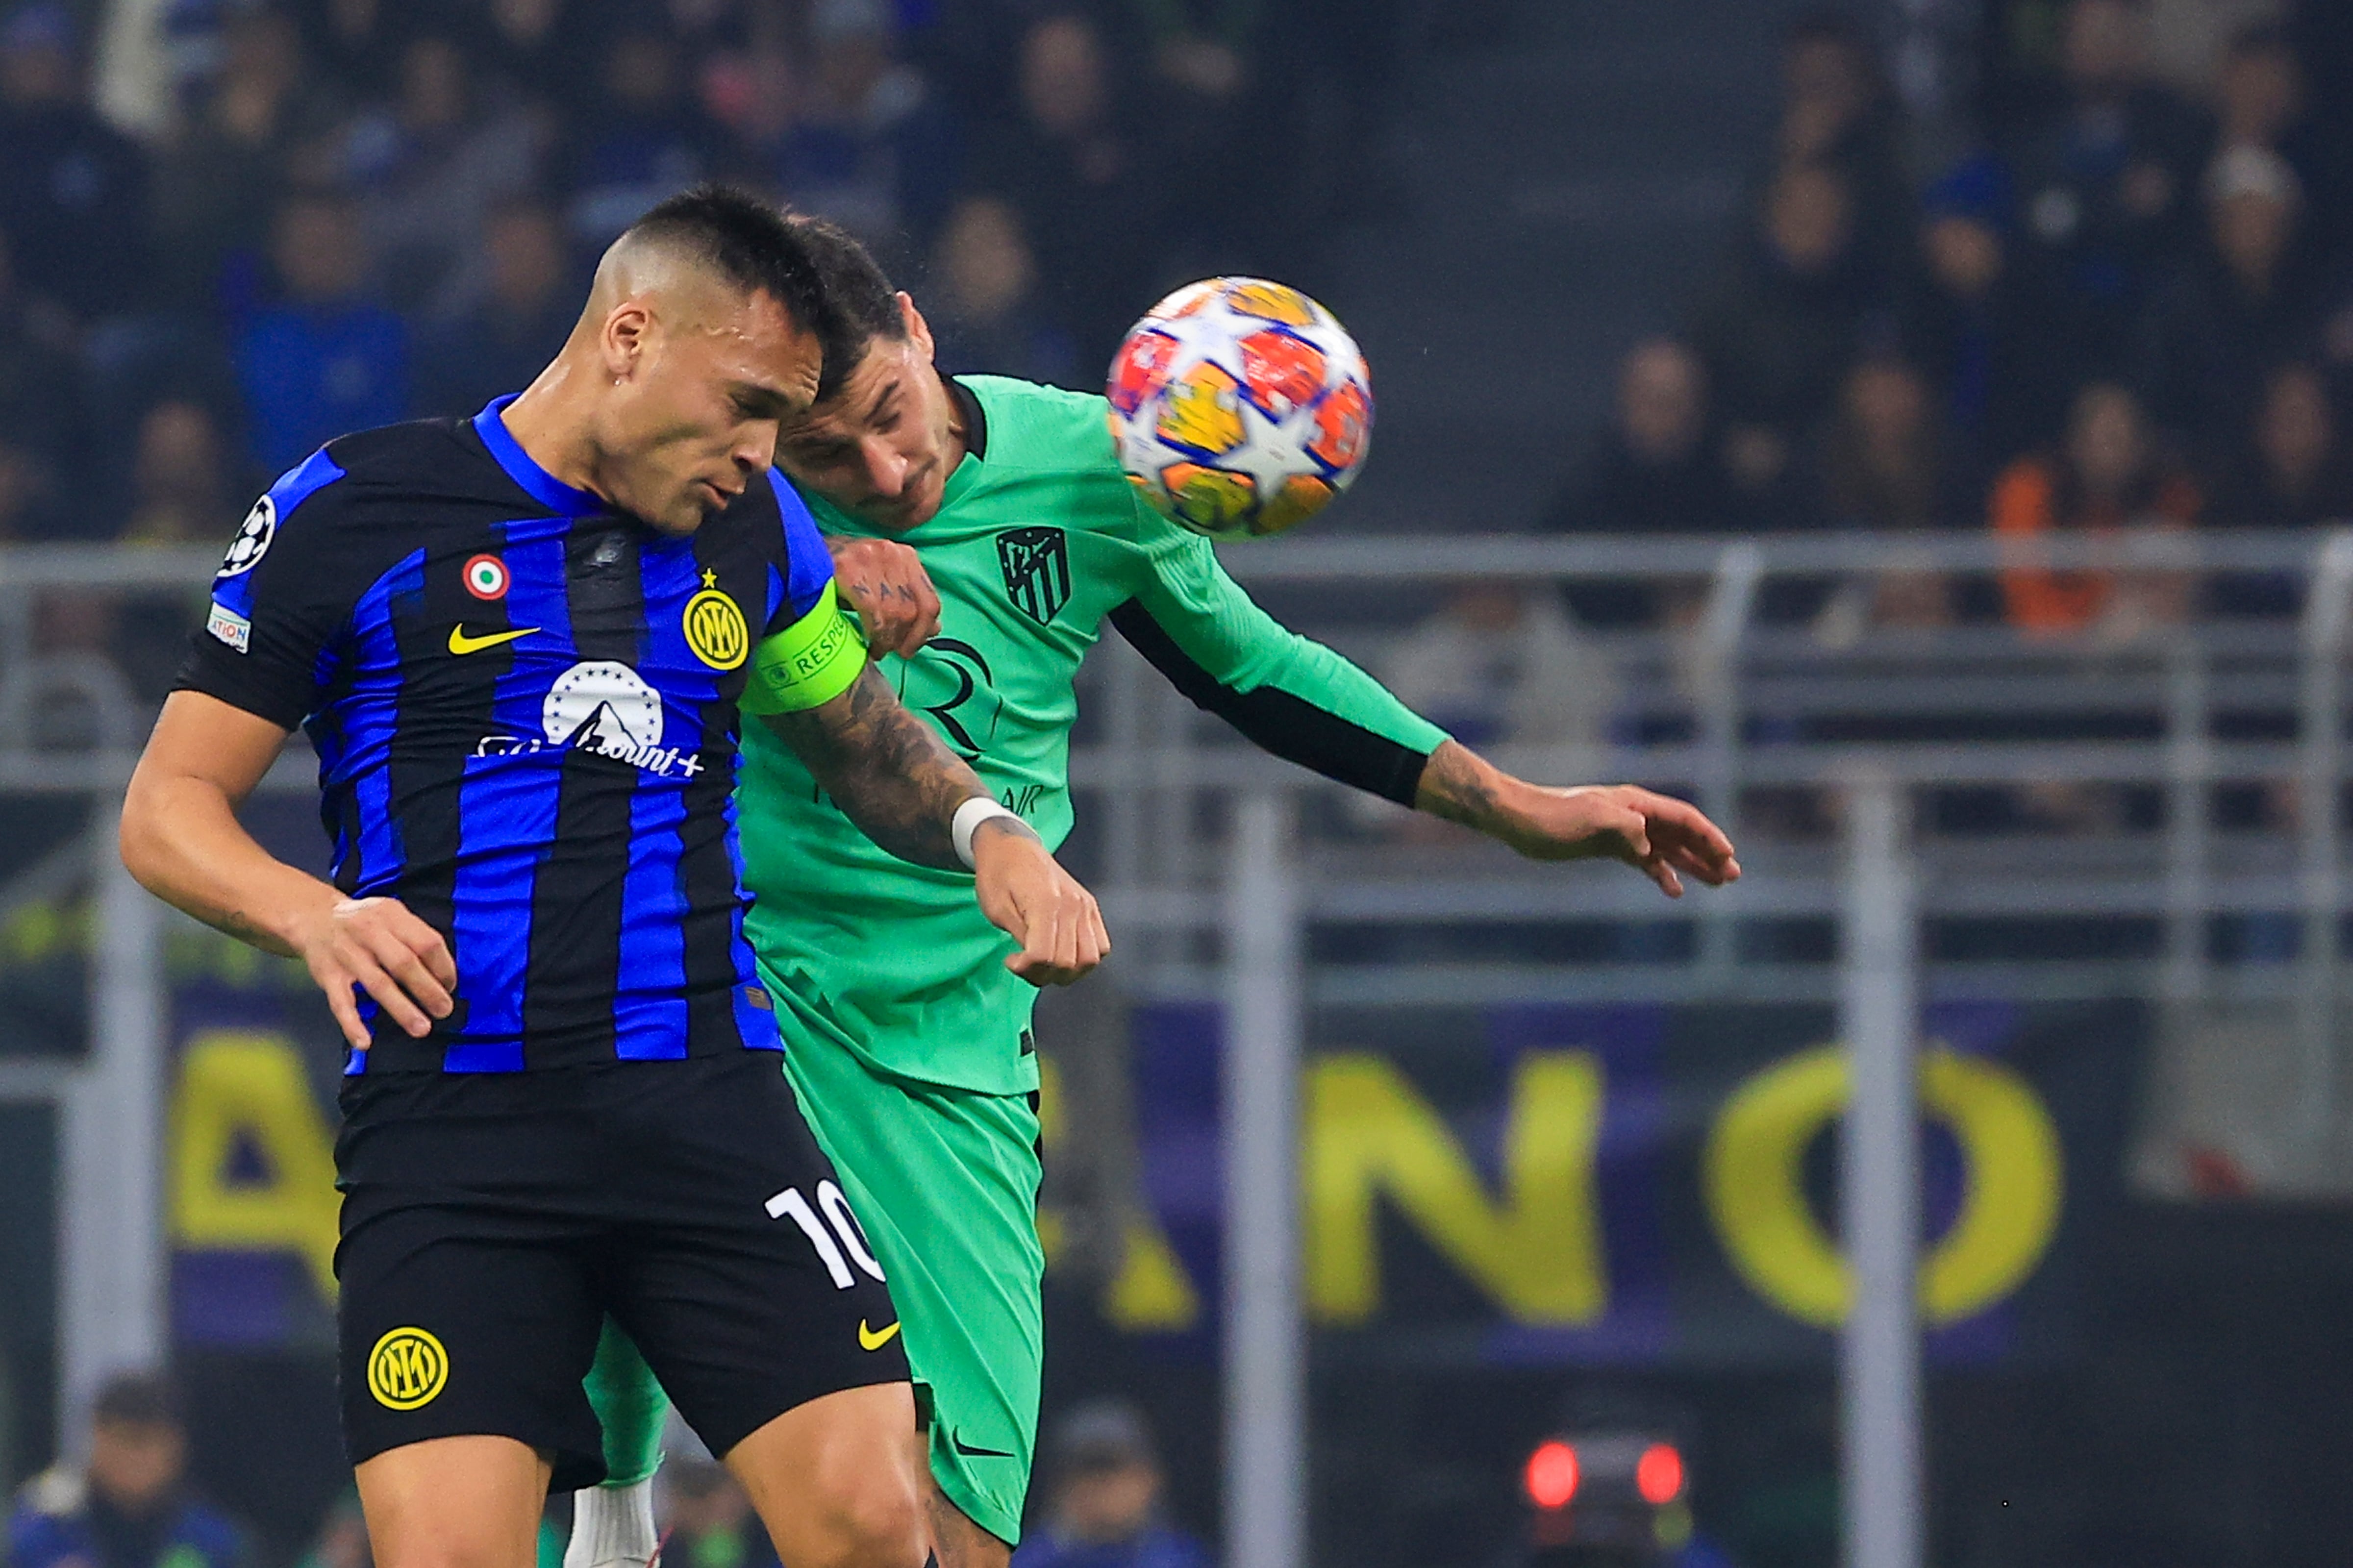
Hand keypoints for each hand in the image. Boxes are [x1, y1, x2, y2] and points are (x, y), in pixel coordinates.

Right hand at [291, 895, 457, 1049]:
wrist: (313, 917)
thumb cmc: (365, 920)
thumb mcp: (392, 913)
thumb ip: (415, 935)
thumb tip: (444, 973)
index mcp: (391, 915)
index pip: (426, 942)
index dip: (443, 967)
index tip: (450, 986)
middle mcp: (369, 931)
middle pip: (404, 963)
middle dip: (428, 990)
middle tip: (444, 1010)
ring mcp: (347, 954)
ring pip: (378, 984)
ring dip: (402, 1009)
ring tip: (421, 1028)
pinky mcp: (327, 974)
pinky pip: (341, 1002)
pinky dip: (352, 1024)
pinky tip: (364, 1042)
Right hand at [827, 535, 940, 657]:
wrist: (800, 550)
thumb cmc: (841, 571)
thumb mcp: (879, 583)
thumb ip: (907, 602)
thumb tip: (933, 630)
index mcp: (905, 555)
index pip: (929, 601)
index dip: (923, 632)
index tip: (910, 650)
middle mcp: (892, 553)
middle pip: (913, 610)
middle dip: (902, 639)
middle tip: (890, 652)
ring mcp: (870, 557)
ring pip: (894, 613)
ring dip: (886, 639)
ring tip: (876, 648)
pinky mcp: (847, 567)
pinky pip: (871, 610)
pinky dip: (873, 632)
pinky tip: (866, 641)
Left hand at [970, 817, 1109, 984]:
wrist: (1013, 847)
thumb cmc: (998, 875)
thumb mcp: (996, 908)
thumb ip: (1020, 936)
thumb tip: (1034, 961)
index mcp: (1045, 902)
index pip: (1044, 955)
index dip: (1025, 968)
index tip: (1010, 960)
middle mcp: (1072, 905)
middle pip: (1067, 963)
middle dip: (1042, 973)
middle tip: (1023, 963)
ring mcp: (1085, 906)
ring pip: (1089, 959)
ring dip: (1065, 972)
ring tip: (1044, 963)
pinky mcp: (1090, 907)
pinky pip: (1100, 946)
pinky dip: (1083, 959)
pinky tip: (1062, 953)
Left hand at [1496, 783, 1740, 896]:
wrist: (1521, 820)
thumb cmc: (1554, 817)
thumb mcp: (1591, 820)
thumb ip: (1624, 828)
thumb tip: (1648, 848)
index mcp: (1636, 803)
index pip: (1683, 819)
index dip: (1708, 837)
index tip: (1728, 857)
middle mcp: (1635, 815)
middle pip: (1682, 834)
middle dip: (1708, 853)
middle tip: (1733, 876)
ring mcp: (1623, 831)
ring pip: (1667, 849)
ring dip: (1692, 865)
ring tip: (1716, 883)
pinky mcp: (1609, 847)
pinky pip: (1645, 861)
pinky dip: (1661, 874)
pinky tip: (1674, 891)